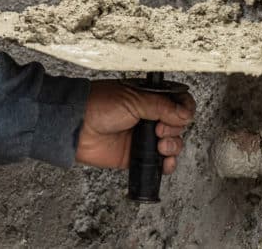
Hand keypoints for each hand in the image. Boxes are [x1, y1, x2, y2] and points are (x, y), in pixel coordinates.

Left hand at [75, 80, 194, 173]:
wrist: (76, 127)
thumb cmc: (98, 105)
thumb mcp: (134, 100)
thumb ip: (162, 107)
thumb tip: (185, 114)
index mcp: (150, 98)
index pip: (179, 102)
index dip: (184, 110)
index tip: (179, 116)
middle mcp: (149, 117)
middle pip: (179, 125)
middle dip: (175, 129)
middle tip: (159, 129)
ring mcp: (143, 137)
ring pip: (173, 144)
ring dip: (173, 146)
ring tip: (160, 146)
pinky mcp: (136, 155)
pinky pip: (159, 162)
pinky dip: (166, 164)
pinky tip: (164, 162)